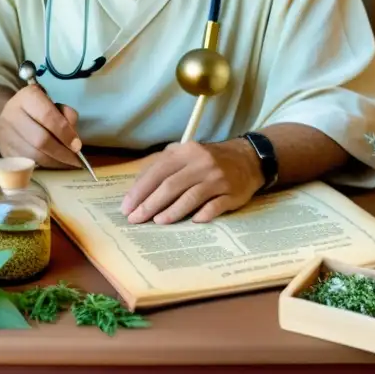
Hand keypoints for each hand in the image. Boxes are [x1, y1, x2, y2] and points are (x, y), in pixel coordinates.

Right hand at [0, 85, 83, 169]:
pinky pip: (26, 164)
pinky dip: (43, 167)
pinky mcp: (3, 151)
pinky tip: (53, 166)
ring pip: (32, 155)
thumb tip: (73, 137)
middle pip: (40, 139)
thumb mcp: (54, 104)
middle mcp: (12, 114)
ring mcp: (5, 134)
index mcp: (27, 97)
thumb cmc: (38, 110)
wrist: (10, 115)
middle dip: (61, 152)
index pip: (48, 116)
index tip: (77, 145)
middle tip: (74, 159)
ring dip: (53, 163)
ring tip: (66, 164)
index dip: (64, 132)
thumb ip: (67, 114)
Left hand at [120, 139, 264, 224]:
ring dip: (172, 211)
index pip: (157, 172)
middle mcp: (201, 163)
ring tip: (157, 222)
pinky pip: (215, 206)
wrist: (248, 159)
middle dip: (149, 204)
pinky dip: (203, 214)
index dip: (140, 191)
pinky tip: (192, 222)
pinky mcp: (232, 193)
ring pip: (191, 197)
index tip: (127, 207)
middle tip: (135, 219)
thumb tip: (137, 189)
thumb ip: (163, 165)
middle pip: (170, 185)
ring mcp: (218, 178)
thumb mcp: (186, 153)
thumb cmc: (208, 160)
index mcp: (186, 151)